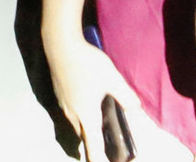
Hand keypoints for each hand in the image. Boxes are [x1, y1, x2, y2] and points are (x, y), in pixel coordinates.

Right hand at [43, 33, 138, 161]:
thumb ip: (125, 95)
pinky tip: (85, 104)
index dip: (98, 160)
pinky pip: (69, 114)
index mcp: (87, 116)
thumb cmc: (88, 64)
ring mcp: (63, 106)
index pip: (92, 147)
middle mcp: (73, 116)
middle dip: (91, 146)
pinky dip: (78, 117)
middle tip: (104, 147)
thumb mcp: (112, 78)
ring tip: (95, 127)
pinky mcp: (59, 95)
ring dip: (84, 130)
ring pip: (74, 126)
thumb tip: (136, 108)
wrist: (60, 46)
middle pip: (82, 139)